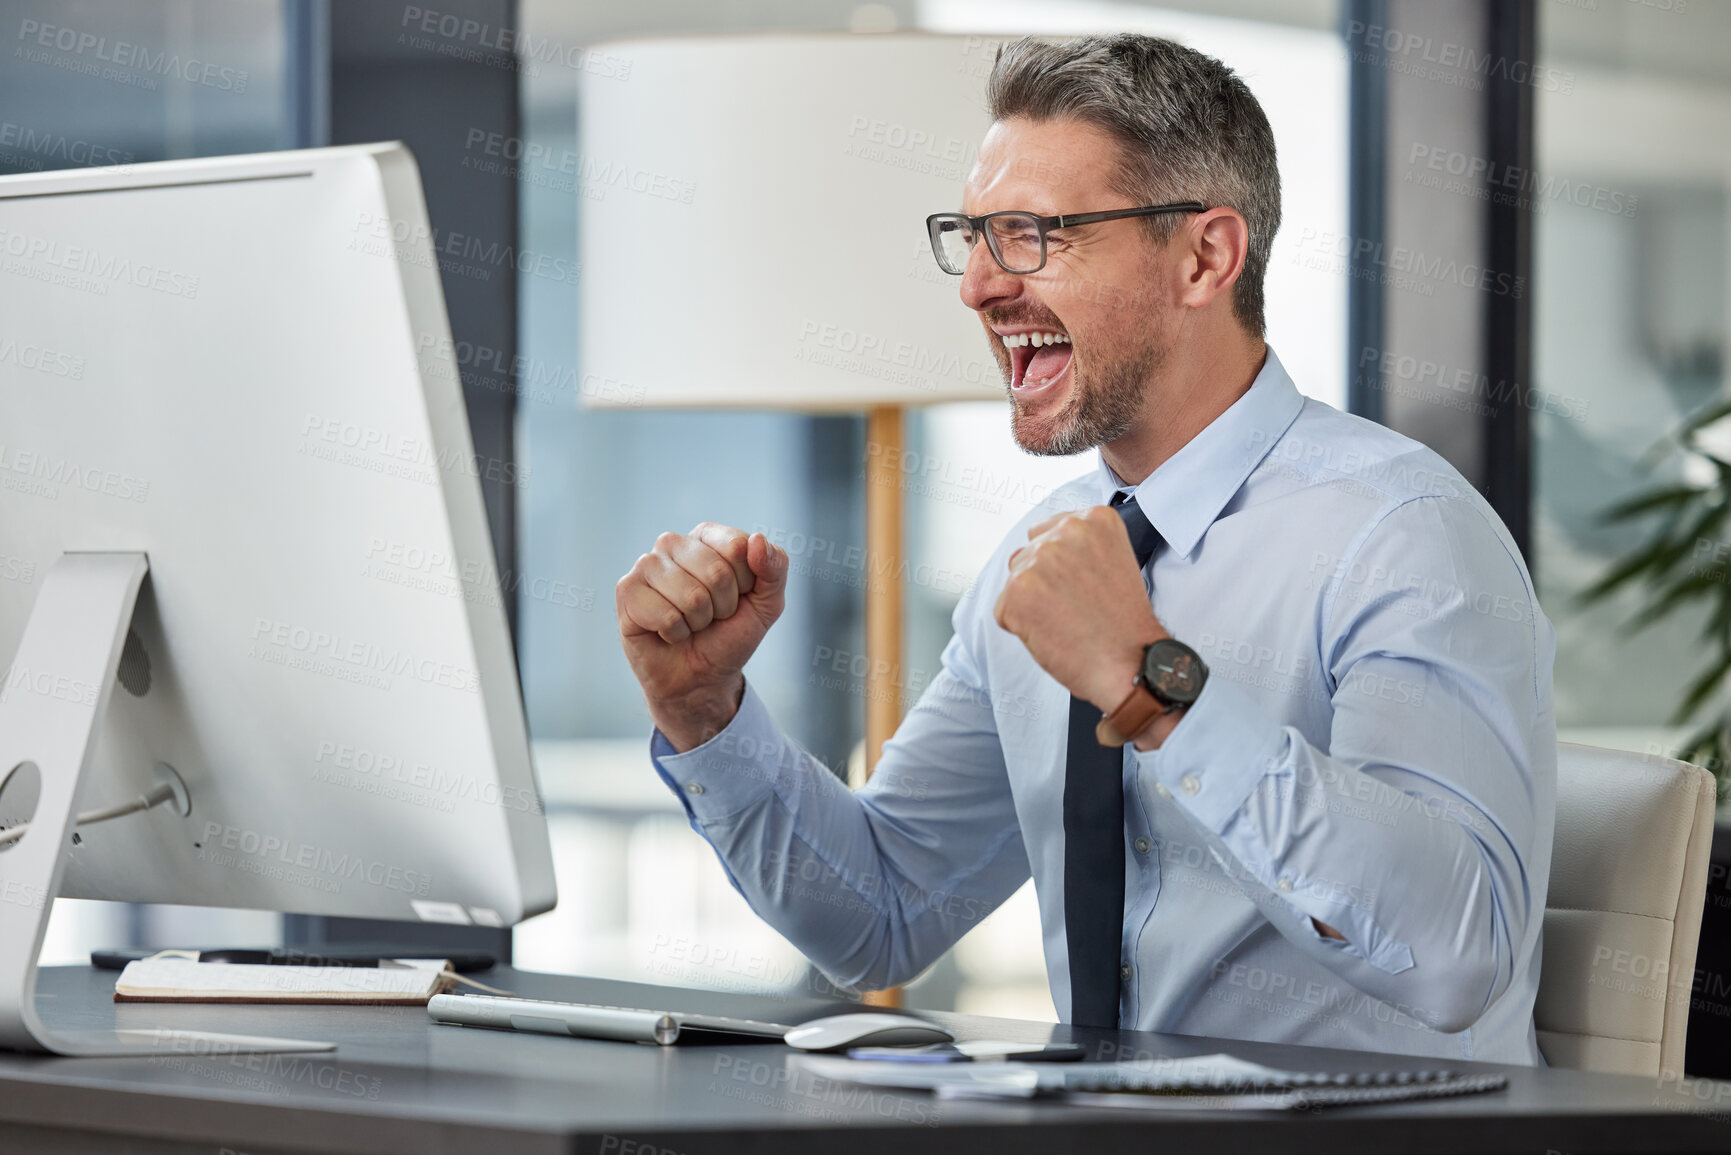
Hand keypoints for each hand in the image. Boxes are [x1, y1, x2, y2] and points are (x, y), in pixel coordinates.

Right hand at [617, 523, 787, 750]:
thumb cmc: (729, 635)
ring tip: (689, 624)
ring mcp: (646, 565)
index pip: (738, 547)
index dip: (746, 584)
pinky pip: (666, 615)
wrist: (699, 678)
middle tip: (710, 617)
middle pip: (717, 572)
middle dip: (723, 607)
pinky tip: (667, 632)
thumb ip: (776, 568)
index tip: (737, 598)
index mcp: (707, 537)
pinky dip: (675, 633)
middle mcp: (673, 543)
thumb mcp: (768, 604)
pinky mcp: (627, 591)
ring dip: (698, 622)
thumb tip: (758, 540)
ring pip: (691, 596)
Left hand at [993, 505, 1165, 715]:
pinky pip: (1004, 610)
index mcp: (1093, 520)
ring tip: (1066, 620)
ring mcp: (1038, 561)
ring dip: (1031, 603)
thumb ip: (1076, 547)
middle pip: (1028, 553)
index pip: (1049, 531)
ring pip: (1015, 581)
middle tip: (1074, 606)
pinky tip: (1053, 633)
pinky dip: (1021, 627)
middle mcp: (1064, 532)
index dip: (1060, 565)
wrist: (1130, 663)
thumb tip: (1033, 549)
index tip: (1078, 583)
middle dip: (1042, 581)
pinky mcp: (1017, 592)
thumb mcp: (1114, 561)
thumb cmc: (1125, 622)